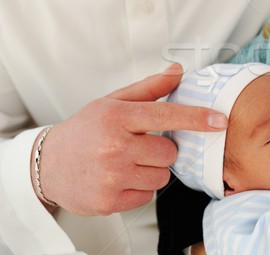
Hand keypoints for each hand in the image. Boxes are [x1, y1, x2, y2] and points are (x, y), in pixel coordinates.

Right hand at [33, 64, 226, 215]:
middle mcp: (114, 147)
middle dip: (161, 150)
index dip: (197, 118)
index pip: (166, 115)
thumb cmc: (85, 131)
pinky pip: (148, 195)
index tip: (219, 120)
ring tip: (125, 163)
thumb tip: (178, 71)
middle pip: (170, 153)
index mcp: (117, 117)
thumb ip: (149, 88)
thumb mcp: (112, 102)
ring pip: (162, 176)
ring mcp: (111, 176)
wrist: (47, 165)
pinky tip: (118, 179)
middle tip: (137, 146)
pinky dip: (139, 188)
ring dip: (150, 171)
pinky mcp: (109, 201)